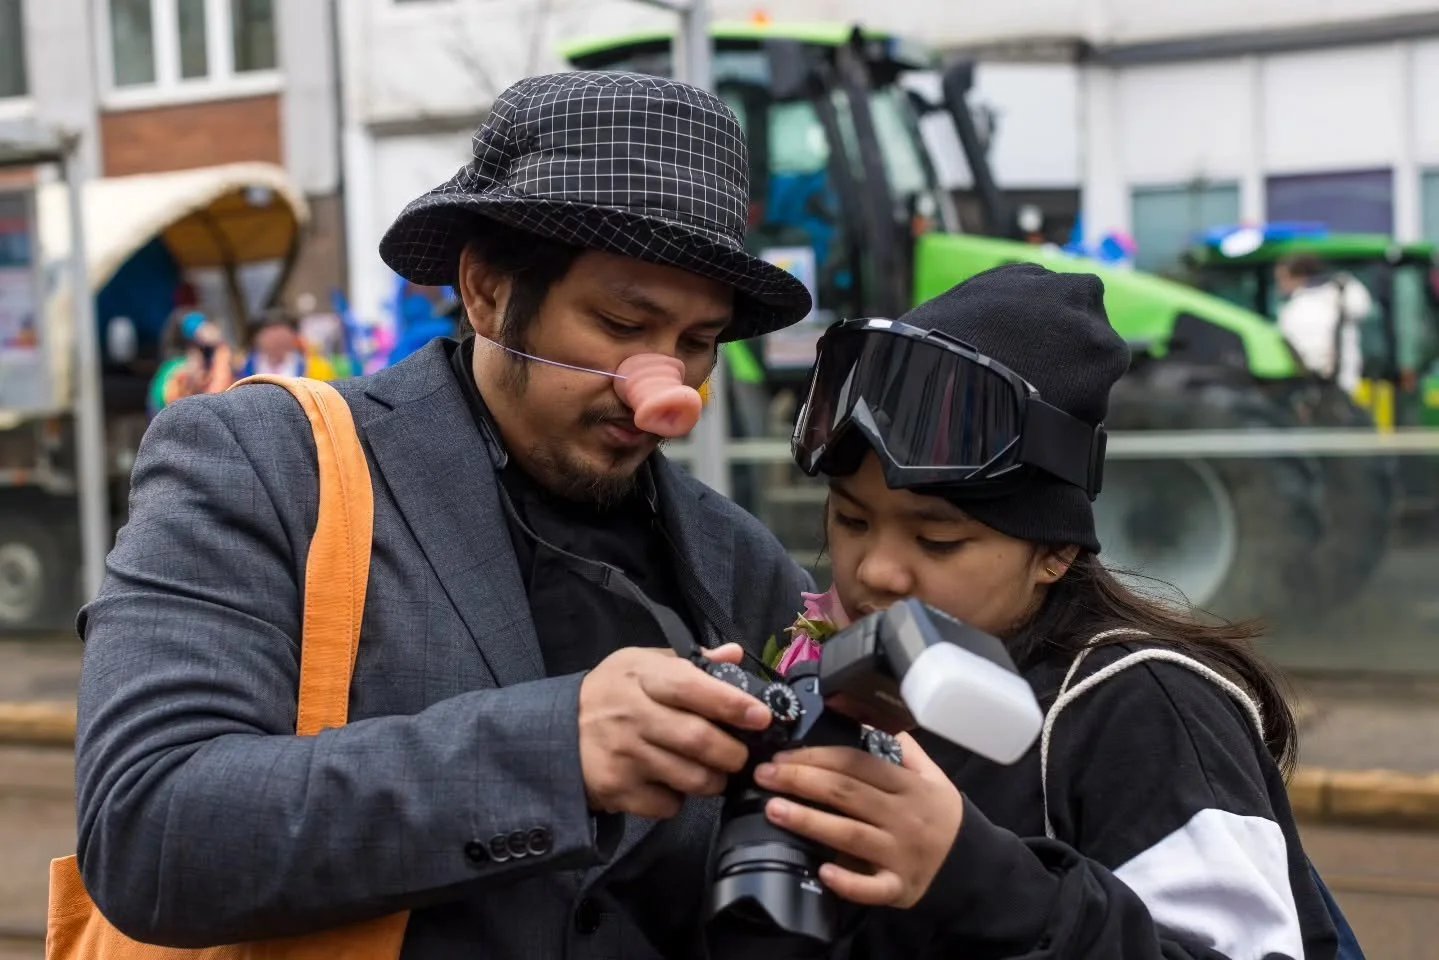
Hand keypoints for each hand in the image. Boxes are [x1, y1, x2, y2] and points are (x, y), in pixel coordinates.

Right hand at [579, 643, 771, 819]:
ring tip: (715, 773)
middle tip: (741, 755)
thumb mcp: (642, 664)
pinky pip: (668, 804)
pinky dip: (680, 800)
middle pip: (698, 739)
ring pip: (690, 778)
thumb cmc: (611, 694)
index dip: (732, 703)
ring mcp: (623, 756)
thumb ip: (690, 661)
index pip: (692, 686)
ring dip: (714, 781)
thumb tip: (735, 655)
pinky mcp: (617, 790)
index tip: (761, 717)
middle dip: (733, 753)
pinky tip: (673, 785)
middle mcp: (631, 714)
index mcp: (642, 676)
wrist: (555, 732)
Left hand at [754, 732, 962, 908]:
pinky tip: (822, 872)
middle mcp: (904, 817)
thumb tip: (864, 716)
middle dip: (801, 781)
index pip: (857, 764)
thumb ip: (900, 747)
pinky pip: (871, 887)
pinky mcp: (898, 887)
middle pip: (846, 794)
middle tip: (765, 775)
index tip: (783, 755)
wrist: (971, 862)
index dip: (817, 756)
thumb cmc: (938, 813)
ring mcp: (901, 854)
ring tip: (773, 810)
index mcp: (908, 785)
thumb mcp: (930, 774)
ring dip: (809, 822)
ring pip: (850, 835)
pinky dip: (847, 882)